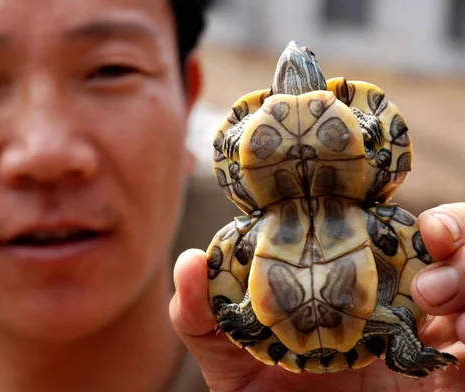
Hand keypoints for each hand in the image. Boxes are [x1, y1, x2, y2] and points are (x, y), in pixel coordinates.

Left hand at [170, 203, 464, 391]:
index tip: (376, 190)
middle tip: (431, 236)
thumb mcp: (223, 358)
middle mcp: (389, 300)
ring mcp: (422, 337)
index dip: (381, 197)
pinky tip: (455, 334)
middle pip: (441, 242)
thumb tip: (190, 259)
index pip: (375, 224)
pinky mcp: (445, 378)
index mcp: (341, 281)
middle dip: (451, 226)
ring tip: (432, 294)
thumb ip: (200, 314)